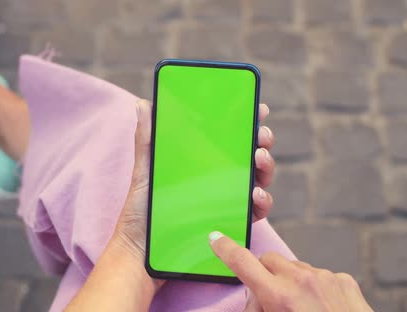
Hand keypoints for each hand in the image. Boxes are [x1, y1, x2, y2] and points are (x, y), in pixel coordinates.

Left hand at [113, 99, 276, 264]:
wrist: (140, 251)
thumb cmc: (141, 210)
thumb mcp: (144, 171)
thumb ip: (146, 138)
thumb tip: (142, 103)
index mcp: (202, 162)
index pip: (230, 138)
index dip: (247, 122)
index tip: (258, 108)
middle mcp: (219, 180)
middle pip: (250, 156)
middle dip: (262, 141)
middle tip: (260, 135)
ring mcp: (226, 201)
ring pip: (259, 180)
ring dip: (266, 167)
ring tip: (259, 159)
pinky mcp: (231, 224)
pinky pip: (255, 212)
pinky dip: (262, 202)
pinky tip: (255, 194)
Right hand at [209, 232, 372, 311]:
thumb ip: (257, 308)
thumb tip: (254, 298)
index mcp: (278, 296)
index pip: (242, 262)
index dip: (225, 248)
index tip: (216, 238)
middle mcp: (300, 280)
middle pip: (268, 260)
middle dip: (264, 274)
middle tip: (269, 299)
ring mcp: (325, 278)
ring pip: (295, 268)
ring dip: (291, 282)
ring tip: (300, 308)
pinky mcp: (344, 280)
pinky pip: (320, 275)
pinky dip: (315, 287)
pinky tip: (322, 308)